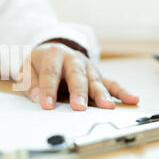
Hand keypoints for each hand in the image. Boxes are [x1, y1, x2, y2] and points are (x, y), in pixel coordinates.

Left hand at [21, 43, 138, 110]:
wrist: (52, 51)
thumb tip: (36, 97)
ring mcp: (87, 67)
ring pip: (95, 80)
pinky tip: (132, 99)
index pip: (50, 72)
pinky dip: (121, 91)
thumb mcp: (26, 69)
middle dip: (78, 91)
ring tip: (107, 106)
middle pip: (76, 75)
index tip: (46, 105)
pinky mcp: (97, 75)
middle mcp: (73, 58)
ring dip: (101, 94)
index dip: (48, 89)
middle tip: (79, 107)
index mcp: (53, 54)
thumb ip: (29, 82)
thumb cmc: (39, 63)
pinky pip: (111, 83)